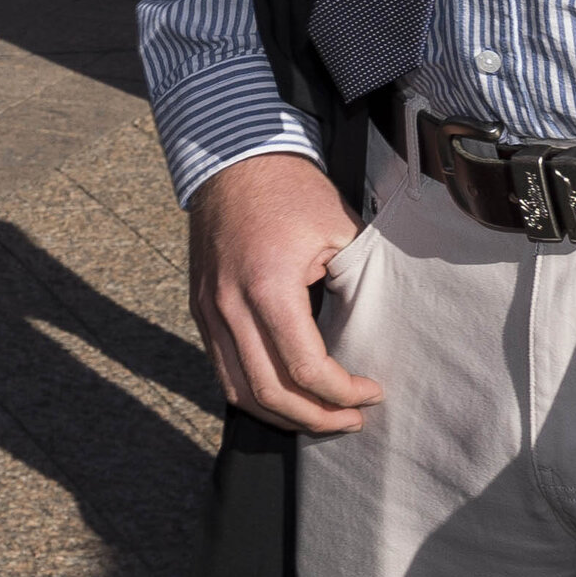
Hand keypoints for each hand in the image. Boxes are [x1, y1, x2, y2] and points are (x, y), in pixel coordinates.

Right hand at [185, 149, 381, 432]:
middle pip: (270, 393)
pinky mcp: (200, 308)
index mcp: (268, 286)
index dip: (344, 393)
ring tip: (320, 416)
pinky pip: (222, 369)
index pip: (306, 369)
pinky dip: (254, 393)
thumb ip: (355, 284)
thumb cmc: (292, 190)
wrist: (233, 157)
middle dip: (317, 418)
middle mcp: (230, 306)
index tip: (372, 391)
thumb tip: (374, 337)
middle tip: (353, 419)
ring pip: (239, 391)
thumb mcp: (339, 230)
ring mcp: (209, 309)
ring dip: (283, 415)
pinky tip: (285, 395)